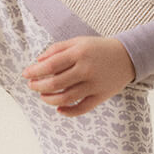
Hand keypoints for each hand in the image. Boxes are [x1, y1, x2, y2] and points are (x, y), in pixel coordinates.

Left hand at [22, 36, 136, 117]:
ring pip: (66, 98)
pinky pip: (81, 108)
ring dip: (49, 100)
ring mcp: (94, 85)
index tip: (26, 74)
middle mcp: (86, 69)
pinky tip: (59, 109)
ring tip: (43, 96)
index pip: (50, 66)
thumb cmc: (98, 48)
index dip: (34, 72)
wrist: (128, 56)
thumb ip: (57, 49)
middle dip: (38, 86)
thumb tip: (38, 61)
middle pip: (55, 84)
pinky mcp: (101, 96)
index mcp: (79, 53)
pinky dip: (68, 112)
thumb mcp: (78, 42)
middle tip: (32, 86)